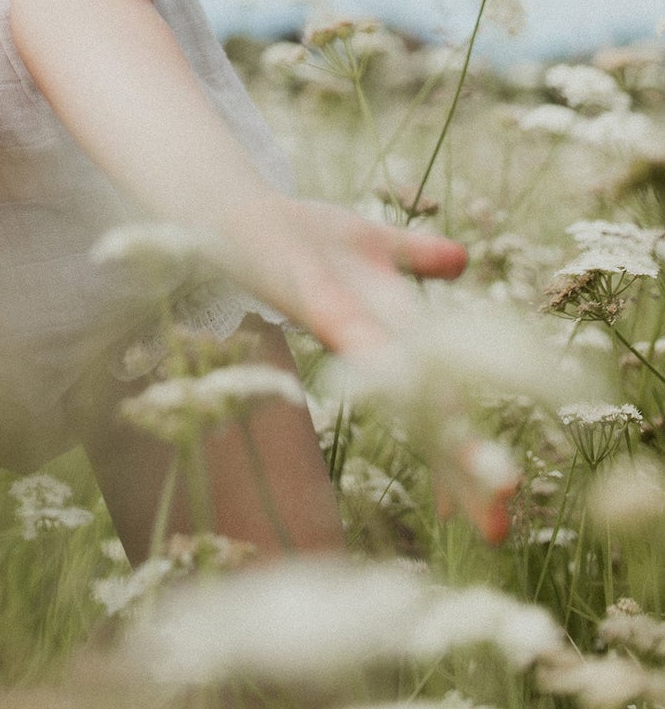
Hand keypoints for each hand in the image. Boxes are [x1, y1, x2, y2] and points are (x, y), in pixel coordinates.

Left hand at [222, 195, 513, 541]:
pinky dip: (379, 353)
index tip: (504, 504)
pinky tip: (407, 379)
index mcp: (394, 330)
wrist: (235, 210)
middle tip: (497, 529)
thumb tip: (462, 261)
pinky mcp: (310, 297)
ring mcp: (340, 322)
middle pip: (425, 414)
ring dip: (436, 431)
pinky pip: (351, 328)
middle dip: (462, 466)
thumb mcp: (369, 242)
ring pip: (399, 385)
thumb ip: (415, 255)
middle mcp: (369, 340)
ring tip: (474, 482)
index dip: (468, 456)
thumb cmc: (300, 236)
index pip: (441, 406)